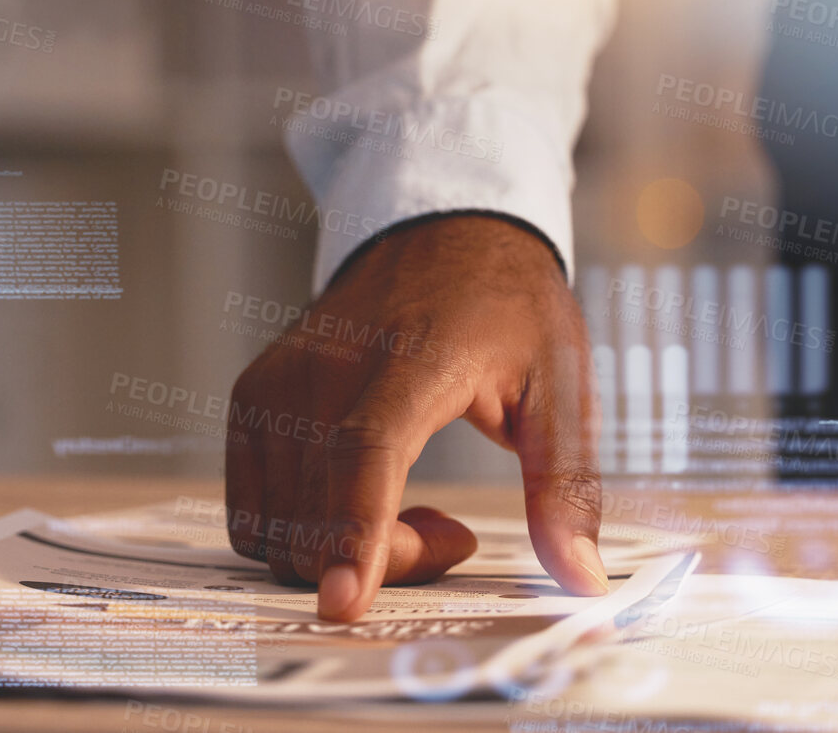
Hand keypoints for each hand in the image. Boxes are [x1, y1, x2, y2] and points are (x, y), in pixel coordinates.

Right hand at [223, 213, 607, 621]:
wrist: (441, 232)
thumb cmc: (507, 310)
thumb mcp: (562, 389)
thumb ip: (566, 488)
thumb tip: (584, 580)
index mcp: (414, 358)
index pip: (366, 450)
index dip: (356, 531)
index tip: (344, 604)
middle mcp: (328, 367)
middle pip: (321, 512)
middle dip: (385, 560)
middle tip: (452, 534)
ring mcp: (279, 382)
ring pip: (280, 525)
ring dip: (341, 550)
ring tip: (411, 509)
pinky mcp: (254, 398)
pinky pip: (253, 510)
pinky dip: (300, 532)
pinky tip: (359, 498)